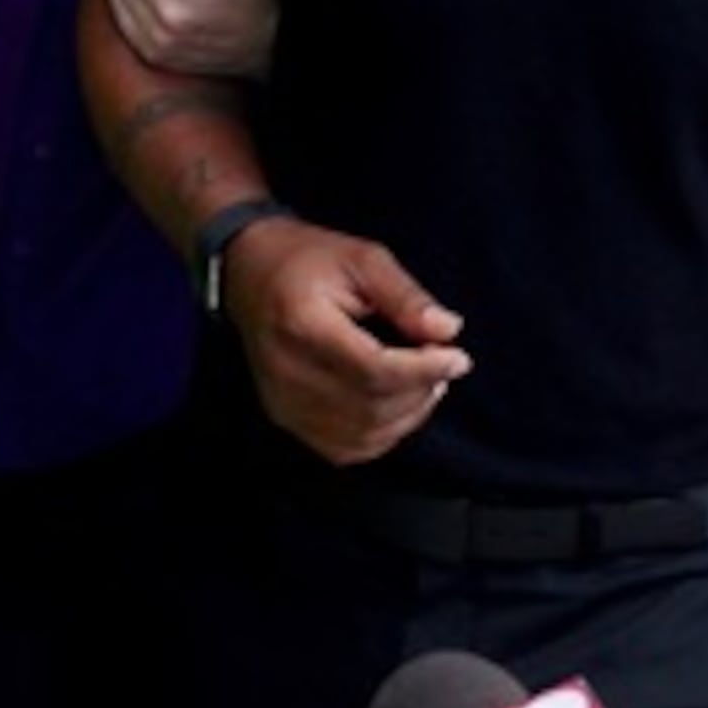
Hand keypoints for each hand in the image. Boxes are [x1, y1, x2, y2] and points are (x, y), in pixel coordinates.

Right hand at [220, 220, 470, 465]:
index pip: (373, 369)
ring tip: (426, 383)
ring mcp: (282, 401)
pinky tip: (397, 406)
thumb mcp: (362, 259)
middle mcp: (286, 372)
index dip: (422, 370)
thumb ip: (405, 297)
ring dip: (406, 416)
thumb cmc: (308, 260)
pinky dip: (381, 435)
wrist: (249, 271)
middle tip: (444, 364)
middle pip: (370, 406)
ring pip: (361, 434)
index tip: (458, 357)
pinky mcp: (284, 417)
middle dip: (420, 391)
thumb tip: (448, 331)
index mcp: (302, 324)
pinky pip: (344, 448)